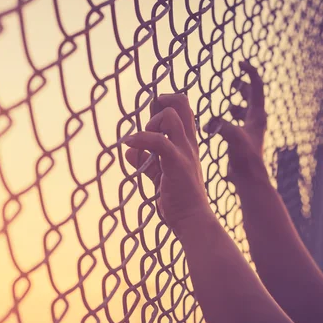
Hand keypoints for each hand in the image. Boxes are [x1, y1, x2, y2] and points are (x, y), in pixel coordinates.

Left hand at [123, 94, 212, 229]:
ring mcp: (185, 152)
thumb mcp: (160, 176)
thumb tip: (129, 152)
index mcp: (187, 144)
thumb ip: (147, 162)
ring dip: (151, 123)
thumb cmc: (179, 201)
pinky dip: (140, 139)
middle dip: (161, 101)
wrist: (193, 221)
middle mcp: (188, 143)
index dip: (165, 105)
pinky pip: (158, 141)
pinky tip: (129, 144)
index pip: (183, 109)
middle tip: (149, 121)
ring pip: (171, 116)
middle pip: (182, 103)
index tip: (151, 120)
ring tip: (141, 141)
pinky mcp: (177, 164)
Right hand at [203, 61, 268, 184]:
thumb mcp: (233, 137)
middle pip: (252, 96)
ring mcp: (249, 130)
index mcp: (257, 115)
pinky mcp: (242, 139)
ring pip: (244, 110)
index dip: (249, 72)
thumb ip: (221, 125)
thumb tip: (208, 124)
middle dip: (242, 87)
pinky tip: (216, 125)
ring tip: (227, 104)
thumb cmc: (244, 158)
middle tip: (232, 83)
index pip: (256, 86)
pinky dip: (227, 119)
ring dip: (236, 104)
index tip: (239, 63)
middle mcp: (255, 120)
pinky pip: (235, 123)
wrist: (248, 178)